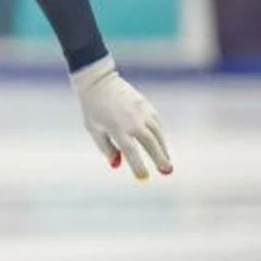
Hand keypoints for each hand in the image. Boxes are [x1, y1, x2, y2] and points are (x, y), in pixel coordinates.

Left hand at [69, 55, 172, 179]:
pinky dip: (159, 134)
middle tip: (167, 172)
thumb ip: (106, 148)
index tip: (143, 177)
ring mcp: (141, 112)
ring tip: (166, 161)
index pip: (130, 151)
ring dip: (163, 148)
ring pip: (157, 133)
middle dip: (160, 158)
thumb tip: (117, 165)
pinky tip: (160, 144)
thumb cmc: (93, 109)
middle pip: (150, 143)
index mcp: (116, 128)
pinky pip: (156, 124)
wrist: (99, 83)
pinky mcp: (147, 106)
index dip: (138, 165)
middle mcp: (132, 121)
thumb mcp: (94, 130)